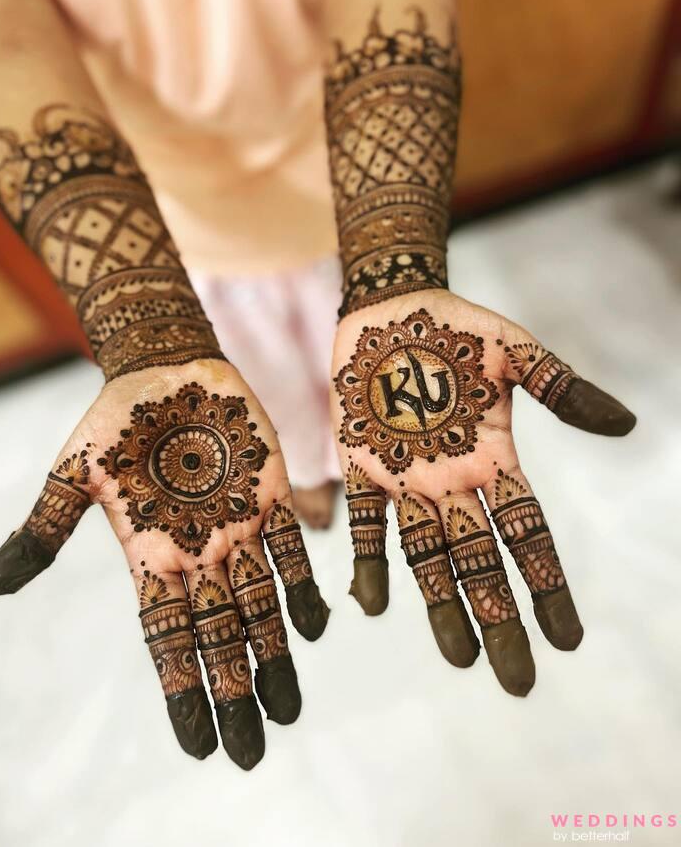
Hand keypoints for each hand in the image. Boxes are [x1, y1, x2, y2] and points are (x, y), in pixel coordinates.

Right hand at [0, 360, 328, 768]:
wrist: (163, 368)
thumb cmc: (115, 419)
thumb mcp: (74, 476)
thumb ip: (43, 531)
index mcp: (150, 557)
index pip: (167, 640)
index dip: (184, 691)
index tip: (201, 746)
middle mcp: (198, 554)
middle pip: (220, 636)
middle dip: (235, 691)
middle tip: (253, 749)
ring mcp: (237, 528)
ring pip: (260, 605)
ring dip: (274, 656)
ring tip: (287, 708)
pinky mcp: (270, 494)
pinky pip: (290, 551)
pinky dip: (300, 587)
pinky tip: (313, 627)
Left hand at [331, 290, 634, 695]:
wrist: (391, 307)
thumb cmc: (457, 326)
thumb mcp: (514, 353)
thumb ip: (560, 387)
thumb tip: (626, 424)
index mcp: (493, 459)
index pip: (528, 533)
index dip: (547, 585)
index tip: (568, 639)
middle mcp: (452, 482)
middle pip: (481, 561)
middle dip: (499, 617)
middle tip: (516, 682)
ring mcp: (406, 480)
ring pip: (428, 556)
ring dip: (442, 605)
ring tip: (460, 656)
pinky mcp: (362, 466)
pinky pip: (366, 524)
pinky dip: (369, 562)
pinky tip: (370, 604)